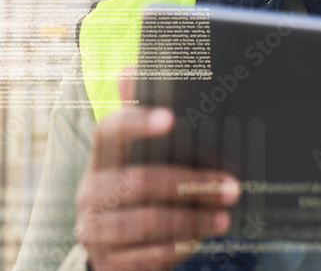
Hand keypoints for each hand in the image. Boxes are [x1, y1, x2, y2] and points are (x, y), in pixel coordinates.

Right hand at [74, 70, 241, 270]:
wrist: (112, 249)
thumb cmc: (134, 190)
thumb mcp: (133, 156)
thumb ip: (136, 115)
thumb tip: (131, 68)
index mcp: (100, 159)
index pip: (109, 132)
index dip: (136, 123)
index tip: (170, 118)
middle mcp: (90, 192)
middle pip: (138, 182)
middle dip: (189, 184)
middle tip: (230, 187)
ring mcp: (94, 230)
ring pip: (145, 222)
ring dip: (190, 220)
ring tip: (222, 217)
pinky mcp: (105, 262)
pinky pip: (143, 256)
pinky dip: (174, 249)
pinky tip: (197, 242)